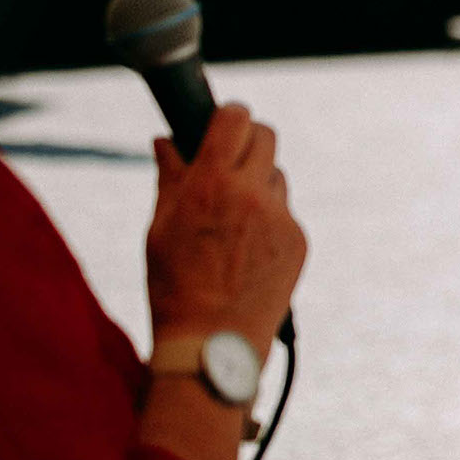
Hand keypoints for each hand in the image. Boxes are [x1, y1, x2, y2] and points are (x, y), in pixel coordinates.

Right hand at [146, 104, 306, 355]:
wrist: (212, 344)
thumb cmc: (173, 285)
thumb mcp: (159, 228)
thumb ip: (169, 176)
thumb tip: (165, 139)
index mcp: (212, 183)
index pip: (236, 118)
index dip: (230, 115)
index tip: (223, 122)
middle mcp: (252, 193)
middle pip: (266, 137)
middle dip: (248, 142)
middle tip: (229, 163)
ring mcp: (282, 217)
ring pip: (276, 177)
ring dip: (258, 185)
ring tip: (231, 221)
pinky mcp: (299, 240)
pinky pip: (285, 213)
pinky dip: (269, 220)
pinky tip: (246, 250)